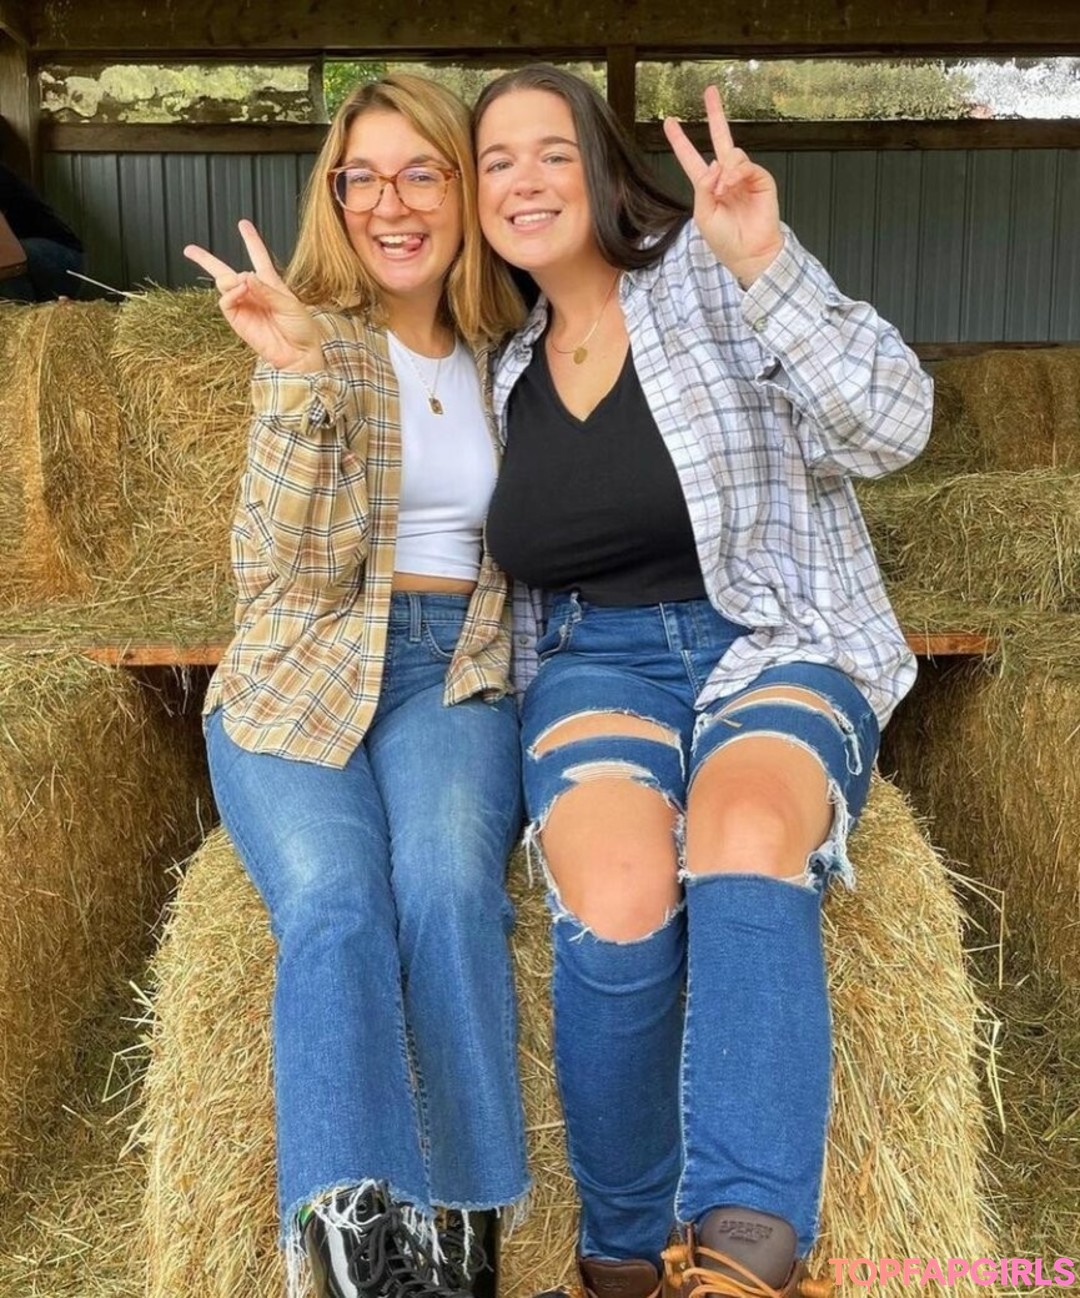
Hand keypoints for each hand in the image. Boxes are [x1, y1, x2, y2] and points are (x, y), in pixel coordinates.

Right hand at [184, 220, 322, 372]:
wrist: (299, 354)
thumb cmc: (301, 329)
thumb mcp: (289, 304)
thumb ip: (267, 290)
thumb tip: (246, 276)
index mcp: (270, 283)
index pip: (258, 256)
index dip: (251, 240)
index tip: (243, 224)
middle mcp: (254, 292)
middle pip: (226, 271)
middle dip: (206, 260)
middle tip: (190, 250)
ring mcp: (244, 305)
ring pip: (223, 284)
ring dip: (230, 279)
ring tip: (243, 285)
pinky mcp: (237, 319)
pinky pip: (226, 301)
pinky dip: (230, 293)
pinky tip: (240, 290)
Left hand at [663, 86, 783, 286]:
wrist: (749, 252)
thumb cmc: (726, 240)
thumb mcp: (703, 215)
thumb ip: (703, 187)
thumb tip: (714, 164)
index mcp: (707, 186)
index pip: (691, 158)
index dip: (680, 140)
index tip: (670, 122)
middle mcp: (725, 177)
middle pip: (719, 138)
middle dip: (715, 114)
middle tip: (710, 92)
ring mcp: (743, 176)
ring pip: (731, 153)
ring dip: (724, 171)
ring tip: (723, 191)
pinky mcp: (759, 179)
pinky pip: (745, 165)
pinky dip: (736, 173)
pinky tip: (732, 185)